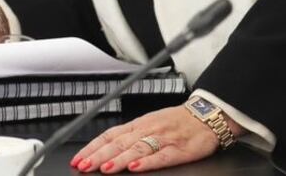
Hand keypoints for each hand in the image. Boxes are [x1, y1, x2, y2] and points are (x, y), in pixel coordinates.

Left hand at [70, 105, 237, 172]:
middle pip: (120, 143)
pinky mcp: (179, 150)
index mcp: (139, 124)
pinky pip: (161, 156)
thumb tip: (105, 150)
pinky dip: (148, 161)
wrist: (207, 116)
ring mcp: (163, 139)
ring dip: (119, 159)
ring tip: (105, 168)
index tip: (78, 158)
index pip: (110, 135)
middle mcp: (148, 130)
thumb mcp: (150, 123)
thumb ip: (130, 136)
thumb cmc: (177, 122)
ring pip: (137, 149)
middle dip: (99, 155)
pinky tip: (136, 167)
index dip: (93, 147)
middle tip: (84, 166)